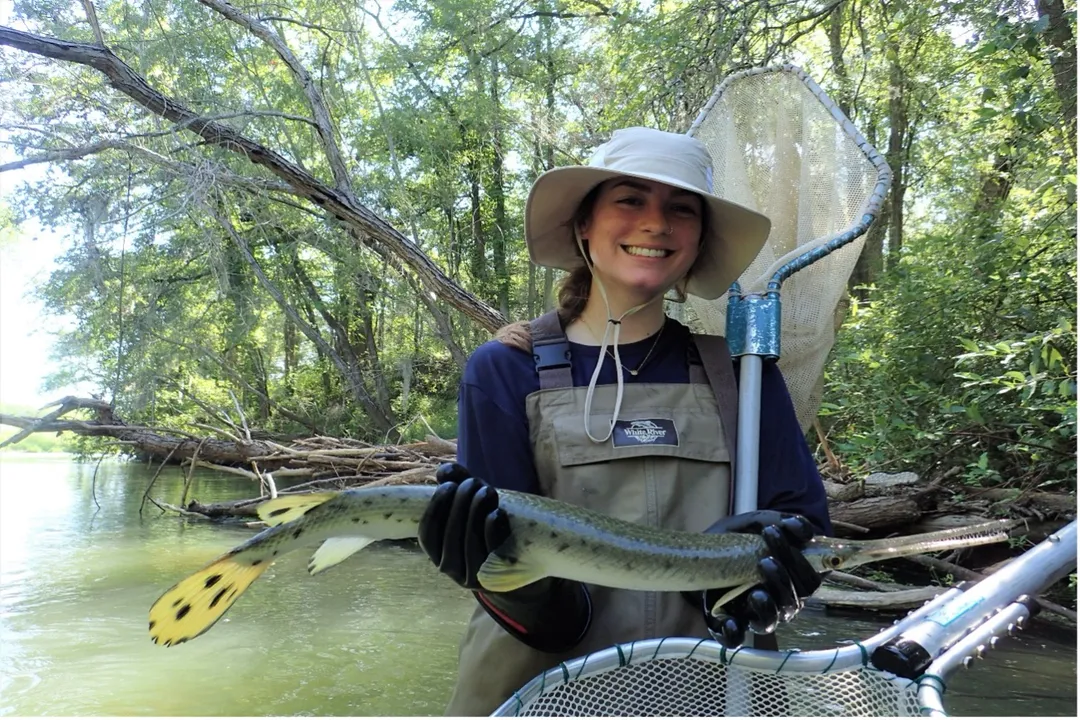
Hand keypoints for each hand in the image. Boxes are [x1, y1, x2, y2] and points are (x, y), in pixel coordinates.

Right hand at [418, 462, 591, 652]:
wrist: (519, 562)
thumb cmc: (488, 527)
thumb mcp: (471, 505)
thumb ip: (457, 485)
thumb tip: (444, 471)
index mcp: (438, 552)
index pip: (428, 533)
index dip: (435, 509)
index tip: (448, 485)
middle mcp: (451, 568)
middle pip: (450, 535)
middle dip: (460, 504)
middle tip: (473, 482)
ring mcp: (473, 576)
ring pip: (469, 544)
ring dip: (476, 513)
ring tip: (487, 490)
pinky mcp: (496, 578)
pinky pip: (491, 554)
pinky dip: (492, 531)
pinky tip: (497, 513)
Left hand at [698, 511, 821, 646]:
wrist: (700, 553)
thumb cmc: (736, 540)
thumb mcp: (754, 524)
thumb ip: (778, 521)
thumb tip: (802, 529)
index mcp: (790, 580)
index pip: (811, 581)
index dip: (804, 565)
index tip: (784, 540)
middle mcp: (777, 601)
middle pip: (793, 601)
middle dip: (782, 580)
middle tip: (764, 558)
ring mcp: (753, 614)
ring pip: (770, 622)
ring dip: (767, 607)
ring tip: (755, 590)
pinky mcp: (728, 623)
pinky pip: (735, 639)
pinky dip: (734, 633)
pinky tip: (731, 620)